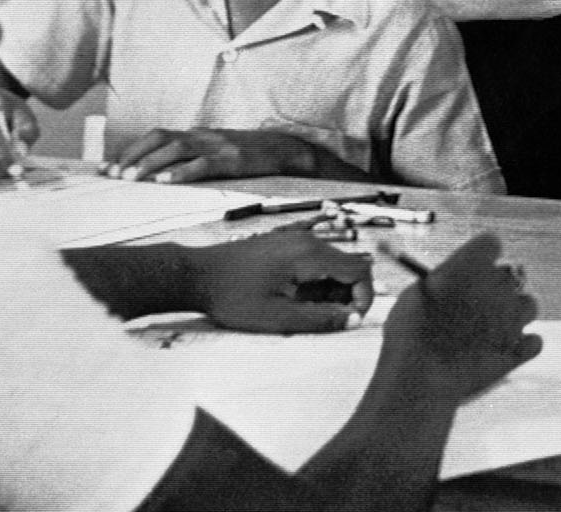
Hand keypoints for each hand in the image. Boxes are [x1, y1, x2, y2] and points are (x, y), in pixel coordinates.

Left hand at [106, 128, 311, 182]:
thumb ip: (190, 158)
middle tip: (115, 176)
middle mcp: (203, 135)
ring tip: (132, 179)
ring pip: (176, 149)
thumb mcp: (214, 151)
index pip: (156, 136)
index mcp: (196, 134)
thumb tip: (155, 175)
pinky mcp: (234, 159)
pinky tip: (166, 182)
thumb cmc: (246, 156)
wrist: (284, 150)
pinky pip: (203, 164)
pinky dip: (182, 172)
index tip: (108, 168)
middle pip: (160, 138)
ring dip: (150, 164)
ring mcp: (218, 145)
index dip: (130, 150)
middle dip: (134, 156)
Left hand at [185, 229, 374, 333]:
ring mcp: (296, 239)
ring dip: (330, 289)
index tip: (350, 318)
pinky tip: (293, 297)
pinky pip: (315, 260)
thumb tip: (351, 321)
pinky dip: (316, 280)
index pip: (360, 270)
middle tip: (325, 319)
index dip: (364, 297)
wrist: (196, 275)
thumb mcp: (277, 318)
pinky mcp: (285, 243)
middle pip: (349, 265)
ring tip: (305, 310)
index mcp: (309, 255)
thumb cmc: (232, 297)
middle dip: (347, 295)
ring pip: (333, 263)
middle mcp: (307, 241)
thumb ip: (319, 320)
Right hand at [377, 233, 540, 403]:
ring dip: (514, 313)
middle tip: (477, 304)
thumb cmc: (409, 334)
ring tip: (489, 330)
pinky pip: (534, 341)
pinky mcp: (520, 349)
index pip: (491, 243)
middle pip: (510, 274)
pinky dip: (521, 346)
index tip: (471, 268)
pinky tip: (500, 351)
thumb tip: (451, 280)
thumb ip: (443, 281)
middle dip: (495, 287)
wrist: (420, 377)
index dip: (481, 256)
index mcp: (472, 263)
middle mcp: (499, 285)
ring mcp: (514, 317)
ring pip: (529, 304)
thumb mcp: (416, 295)